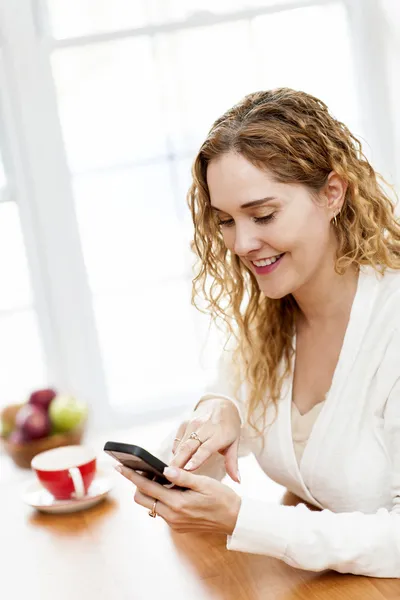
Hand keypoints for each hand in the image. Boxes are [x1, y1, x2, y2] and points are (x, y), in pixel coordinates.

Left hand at [115, 464, 240, 535]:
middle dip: (138, 485)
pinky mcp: (177, 526)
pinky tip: (170, 489)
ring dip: (150, 492)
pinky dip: (160, 499)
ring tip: (159, 478)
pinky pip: (161, 511)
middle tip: (143, 470)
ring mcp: (174, 523)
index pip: (147, 488)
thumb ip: (183, 477)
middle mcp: (172, 516)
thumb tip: (164, 469)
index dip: (132, 476)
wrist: (235, 519)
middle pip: (142, 499)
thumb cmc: (222, 498)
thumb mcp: (204, 483)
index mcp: (177, 503)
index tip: (120, 467)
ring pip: (150, 505)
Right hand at [170, 398, 241, 482]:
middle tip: (172, 476)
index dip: (196, 459)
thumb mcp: (234, 443)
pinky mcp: (185, 423)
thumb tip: (237, 480)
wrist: (221, 403)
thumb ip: (232, 462)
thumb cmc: (229, 427)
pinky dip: (175, 451)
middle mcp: (204, 428)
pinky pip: (177, 440)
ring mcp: (193, 424)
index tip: (188, 469)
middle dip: (179, 461)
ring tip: (170, 472)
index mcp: (219, 434)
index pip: (205, 448)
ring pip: (181, 443)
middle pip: (189, 446)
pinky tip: (175, 461)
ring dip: (175, 458)